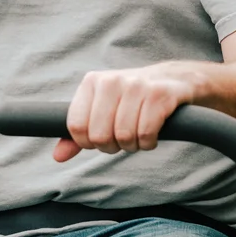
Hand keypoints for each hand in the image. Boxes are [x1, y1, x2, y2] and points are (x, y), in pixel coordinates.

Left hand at [57, 63, 205, 160]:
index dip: (89, 142)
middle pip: (100, 136)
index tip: (103, 138)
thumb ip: (78, 133)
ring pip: (124, 137)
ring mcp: (137, 86)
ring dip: (134, 146)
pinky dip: (149, 143)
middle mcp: (112, 81)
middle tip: (124, 138)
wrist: (178, 80)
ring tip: (139, 135)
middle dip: (113, 146)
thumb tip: (57, 156)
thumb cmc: (135, 100)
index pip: (76, 126)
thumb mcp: (103, 110)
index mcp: (92, 82)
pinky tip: (153, 135)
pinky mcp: (160, 95)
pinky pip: (146, 134)